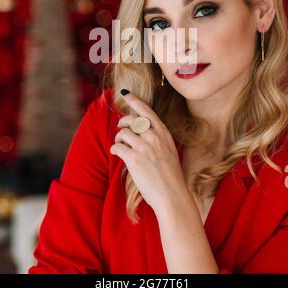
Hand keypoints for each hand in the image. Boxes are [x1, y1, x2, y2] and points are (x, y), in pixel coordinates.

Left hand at [110, 91, 188, 214]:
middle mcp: (154, 136)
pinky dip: (115, 150)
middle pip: (130, 120)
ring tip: (121, 147)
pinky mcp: (134, 158)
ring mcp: (144, 146)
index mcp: (164, 132)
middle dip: (122, 124)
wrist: (173, 195)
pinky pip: (117, 147)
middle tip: (120, 131)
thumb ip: (156, 137)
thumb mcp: (168, 150)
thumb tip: (137, 129)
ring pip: (122, 133)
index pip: (147, 110)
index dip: (134, 100)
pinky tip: (118, 154)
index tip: (125, 92)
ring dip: (118, 139)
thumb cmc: (170, 175)